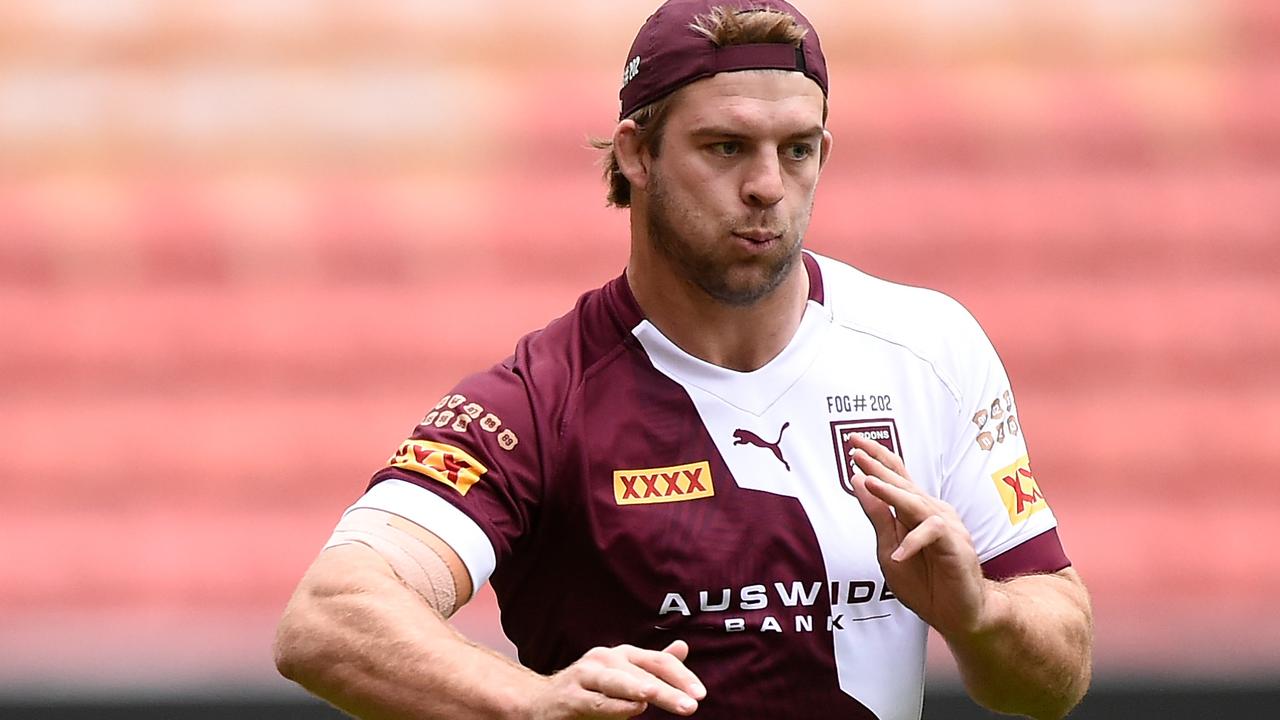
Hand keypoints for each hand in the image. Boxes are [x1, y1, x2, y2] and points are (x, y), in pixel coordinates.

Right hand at [523, 640, 705, 718]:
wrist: (541, 702)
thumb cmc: (591, 691)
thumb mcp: (625, 676)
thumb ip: (653, 666)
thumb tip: (683, 647)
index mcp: (622, 655)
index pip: (658, 661)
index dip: (681, 676)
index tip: (701, 694)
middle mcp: (605, 659)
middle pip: (643, 672)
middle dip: (669, 689)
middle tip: (692, 705)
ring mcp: (585, 676)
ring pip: (617, 682)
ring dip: (637, 688)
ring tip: (653, 695)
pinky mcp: (570, 697)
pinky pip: (596, 701)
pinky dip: (615, 706)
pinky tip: (633, 707)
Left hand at [846, 433, 991, 638]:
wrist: (958, 614)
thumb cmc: (926, 583)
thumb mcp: (889, 549)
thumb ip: (877, 517)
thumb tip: (859, 481)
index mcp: (915, 511)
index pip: (896, 477)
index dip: (876, 457)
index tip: (852, 441)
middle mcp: (932, 512)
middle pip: (903, 483)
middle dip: (878, 465)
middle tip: (854, 448)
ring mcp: (946, 527)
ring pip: (916, 503)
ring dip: (892, 492)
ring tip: (868, 481)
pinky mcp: (956, 546)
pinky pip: (933, 534)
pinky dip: (913, 542)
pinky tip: (898, 554)